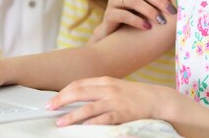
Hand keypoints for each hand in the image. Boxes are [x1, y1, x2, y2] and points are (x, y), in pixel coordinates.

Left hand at [46, 76, 165, 125]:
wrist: (159, 100)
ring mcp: (115, 101)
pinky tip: (83, 127)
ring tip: (60, 122)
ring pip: (88, 107)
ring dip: (71, 115)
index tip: (53, 99)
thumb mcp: (116, 88)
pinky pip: (104, 119)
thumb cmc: (136, 96)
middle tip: (49, 107)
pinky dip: (92, 123)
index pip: (79, 84)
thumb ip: (100, 91)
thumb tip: (80, 99)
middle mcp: (108, 89)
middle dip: (61, 99)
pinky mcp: (123, 114)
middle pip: (79, 92)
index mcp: (105, 81)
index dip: (64, 91)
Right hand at [88, 0, 176, 43]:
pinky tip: (148, 27)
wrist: (116, 34)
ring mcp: (112, 1)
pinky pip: (124, 15)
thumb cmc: (135, 15)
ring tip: (161, 21)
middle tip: (172, 11)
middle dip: (159, 0)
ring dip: (150, 11)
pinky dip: (137, 21)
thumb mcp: (147, 2)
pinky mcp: (108, 14)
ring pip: (133, 1)